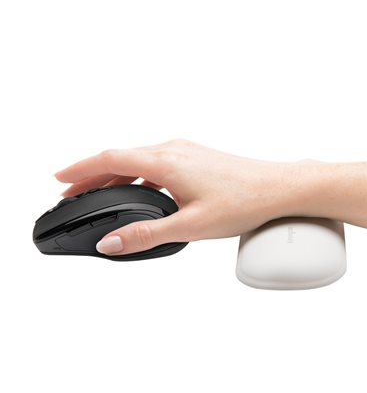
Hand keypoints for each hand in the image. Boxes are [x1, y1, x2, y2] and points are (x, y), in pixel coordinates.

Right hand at [54, 139, 308, 254]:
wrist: (282, 188)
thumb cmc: (246, 202)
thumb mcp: (192, 225)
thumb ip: (148, 235)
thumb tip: (112, 243)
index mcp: (167, 162)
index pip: (110, 159)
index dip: (80, 168)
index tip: (59, 178)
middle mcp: (174, 149)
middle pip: (121, 156)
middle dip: (92, 173)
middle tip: (72, 191)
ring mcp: (188, 151)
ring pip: (139, 158)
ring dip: (115, 173)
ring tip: (100, 192)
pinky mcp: (199, 157)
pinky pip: (157, 160)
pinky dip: (138, 173)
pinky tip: (142, 191)